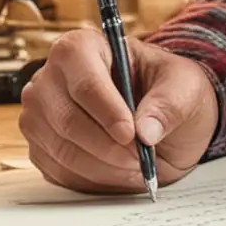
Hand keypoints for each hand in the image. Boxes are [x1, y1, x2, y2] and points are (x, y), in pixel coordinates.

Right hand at [19, 29, 219, 193]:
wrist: (158, 118)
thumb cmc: (167, 91)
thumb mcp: (185, 87)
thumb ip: (169, 104)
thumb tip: (146, 132)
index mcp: (83, 47)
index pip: (83, 81)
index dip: (107, 111)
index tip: (131, 134)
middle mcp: (51, 77)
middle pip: (67, 119)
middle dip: (108, 146)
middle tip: (141, 157)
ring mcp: (40, 114)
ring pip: (62, 150)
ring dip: (104, 166)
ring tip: (136, 165)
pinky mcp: (40, 147)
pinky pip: (59, 172)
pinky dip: (93, 179)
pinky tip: (119, 171)